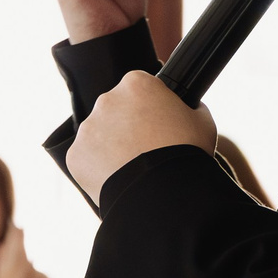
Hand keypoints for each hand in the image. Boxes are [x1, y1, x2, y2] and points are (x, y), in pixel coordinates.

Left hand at [69, 71, 216, 207]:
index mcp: (136, 84)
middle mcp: (107, 100)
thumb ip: (189, 106)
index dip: (151, 107)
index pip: (139, 88)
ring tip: (133, 168)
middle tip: (146, 149)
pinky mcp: (76, 154)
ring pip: (99, 135)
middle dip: (127, 126)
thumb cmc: (187, 153)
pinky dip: (98, 168)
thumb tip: (187, 106)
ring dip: (111, 147)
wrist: (164, 193)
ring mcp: (88, 127)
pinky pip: (87, 159)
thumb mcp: (201, 120)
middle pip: (116, 110)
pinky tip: (119, 178)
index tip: (158, 125)